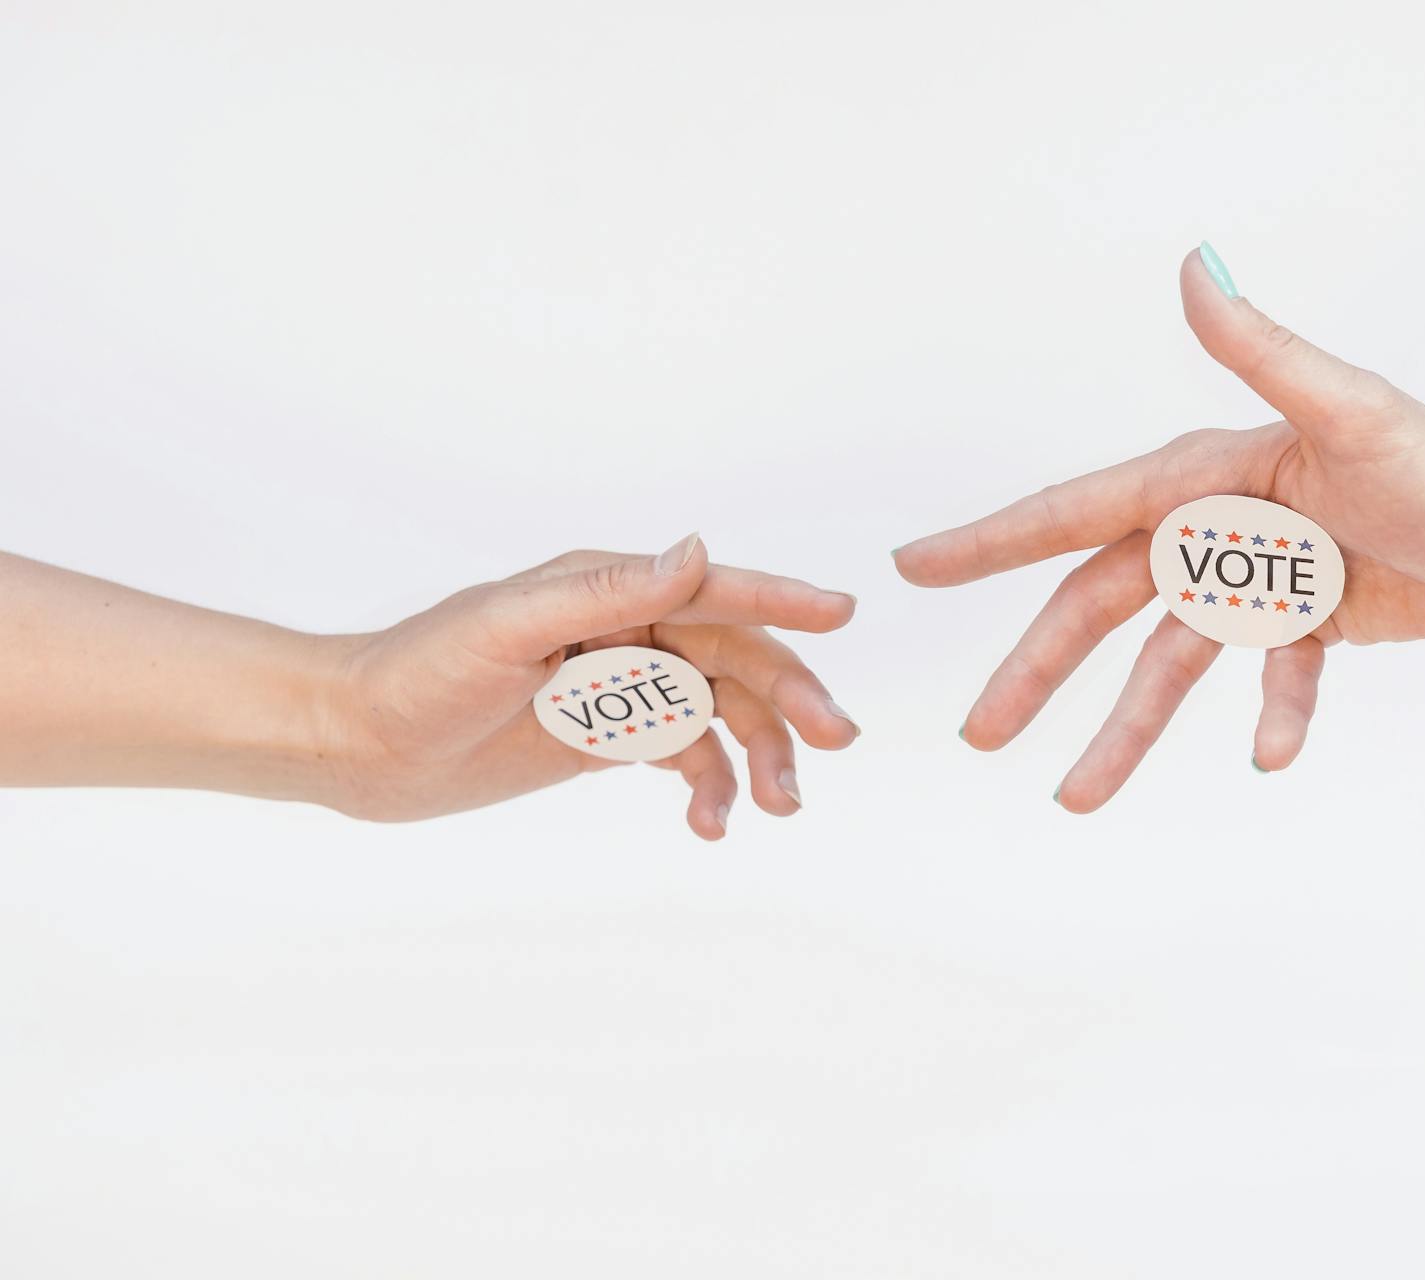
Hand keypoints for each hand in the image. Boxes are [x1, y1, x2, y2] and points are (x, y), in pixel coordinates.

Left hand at [325, 533, 859, 835]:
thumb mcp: (508, 629)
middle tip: (835, 742)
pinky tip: (710, 825)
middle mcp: (626, 628)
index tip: (842, 612)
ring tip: (777, 808)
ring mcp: (620, 684)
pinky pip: (684, 754)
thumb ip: (606, 591)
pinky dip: (709, 787)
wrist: (354, 745)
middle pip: (736, 660)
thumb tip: (696, 550)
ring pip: (721, 715)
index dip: (782, 600)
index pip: (713, 590)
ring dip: (758, 757)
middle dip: (790, 700)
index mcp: (608, 586)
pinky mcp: (606, 735)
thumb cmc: (415, 674)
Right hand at [892, 246, 1424, 811]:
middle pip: (1102, 606)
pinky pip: (1268, 678)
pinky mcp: (1303, 619)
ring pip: (1168, 664)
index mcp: (1201, 477)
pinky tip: (1270, 760)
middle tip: (981, 734)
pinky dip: (1271, 715)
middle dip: (1038, 669)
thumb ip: (1260, 349)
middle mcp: (1213, 527)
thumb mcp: (1345, 410)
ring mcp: (1255, 579)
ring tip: (1079, 800)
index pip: (1075, 513)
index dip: (992, 542)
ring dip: (1125, 729)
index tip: (915, 567)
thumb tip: (1193, 265)